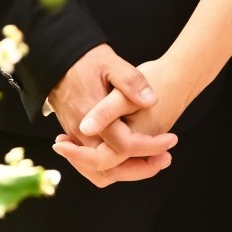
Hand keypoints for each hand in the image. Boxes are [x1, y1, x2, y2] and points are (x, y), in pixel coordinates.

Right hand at [47, 45, 177, 183]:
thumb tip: (151, 101)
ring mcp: (76, 138)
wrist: (59, 60)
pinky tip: (130, 156)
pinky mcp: (74, 137)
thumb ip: (131, 82)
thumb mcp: (112, 64)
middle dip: (140, 169)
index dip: (151, 146)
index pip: (125, 146)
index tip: (172, 139)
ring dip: (126, 171)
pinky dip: (111, 166)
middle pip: (111, 168)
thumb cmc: (87, 60)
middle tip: (165, 158)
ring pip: (99, 171)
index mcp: (94, 117)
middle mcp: (82, 133)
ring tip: (151, 160)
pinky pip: (91, 164)